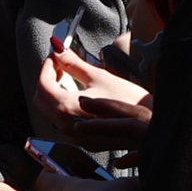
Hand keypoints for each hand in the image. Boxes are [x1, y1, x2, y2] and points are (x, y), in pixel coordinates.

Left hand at [33, 45, 152, 146]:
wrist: (150, 126)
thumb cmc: (129, 102)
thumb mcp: (100, 77)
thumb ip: (74, 63)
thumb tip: (59, 49)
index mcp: (66, 108)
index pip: (42, 84)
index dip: (46, 66)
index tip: (55, 56)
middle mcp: (65, 126)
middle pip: (41, 100)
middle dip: (47, 80)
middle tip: (60, 66)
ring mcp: (74, 136)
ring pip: (50, 113)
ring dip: (54, 94)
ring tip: (69, 78)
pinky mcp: (83, 140)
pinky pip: (63, 122)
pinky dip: (63, 107)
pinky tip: (78, 96)